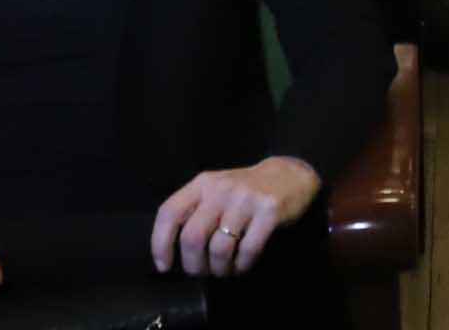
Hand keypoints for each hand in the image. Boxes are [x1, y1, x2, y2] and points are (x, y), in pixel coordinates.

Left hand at [152, 157, 319, 278]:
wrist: (288, 175)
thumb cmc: (243, 191)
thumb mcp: (214, 192)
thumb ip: (193, 212)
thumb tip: (171, 253)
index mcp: (202, 184)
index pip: (169, 213)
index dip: (161, 244)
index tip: (164, 266)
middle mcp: (221, 189)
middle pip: (192, 238)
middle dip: (194, 265)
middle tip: (202, 272)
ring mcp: (246, 199)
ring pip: (220, 249)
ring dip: (219, 269)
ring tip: (224, 270)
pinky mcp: (269, 211)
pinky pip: (248, 251)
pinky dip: (242, 266)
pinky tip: (243, 265)